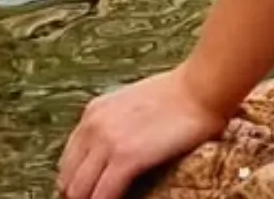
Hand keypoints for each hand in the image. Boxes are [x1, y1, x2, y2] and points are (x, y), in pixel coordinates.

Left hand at [58, 67, 231, 198]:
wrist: (205, 86)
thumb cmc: (182, 94)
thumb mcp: (133, 104)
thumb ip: (114, 126)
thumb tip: (108, 157)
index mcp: (94, 112)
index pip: (68, 161)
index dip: (79, 181)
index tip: (93, 189)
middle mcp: (94, 126)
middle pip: (68, 180)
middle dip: (82, 194)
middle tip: (102, 196)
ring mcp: (108, 142)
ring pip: (78, 192)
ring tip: (111, 198)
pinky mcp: (126, 159)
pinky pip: (102, 196)